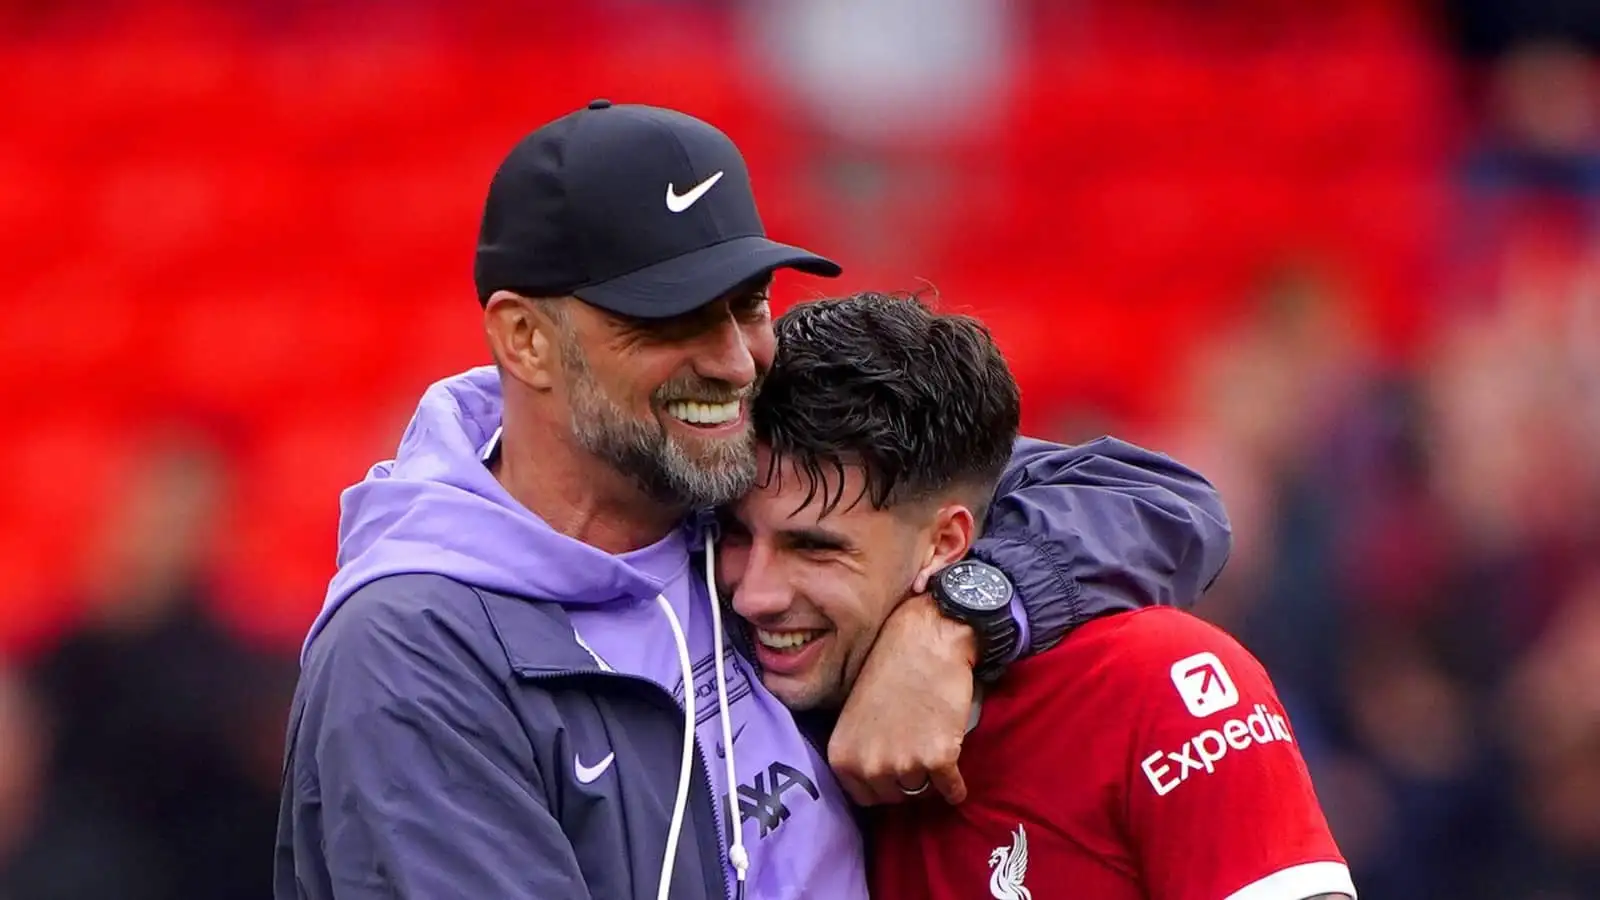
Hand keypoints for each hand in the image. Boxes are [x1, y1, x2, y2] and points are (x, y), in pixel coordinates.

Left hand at [828, 592, 976, 805]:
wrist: (926, 641)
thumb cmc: (890, 670)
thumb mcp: (854, 715)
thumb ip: (860, 751)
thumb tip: (874, 780)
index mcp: (842, 756)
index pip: (864, 797)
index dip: (882, 784)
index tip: (894, 770)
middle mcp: (868, 766)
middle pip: (894, 797)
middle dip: (906, 780)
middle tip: (916, 753)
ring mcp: (903, 764)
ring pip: (922, 792)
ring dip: (930, 779)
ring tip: (933, 750)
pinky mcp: (938, 759)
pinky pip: (952, 791)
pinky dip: (956, 788)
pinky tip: (956, 782)